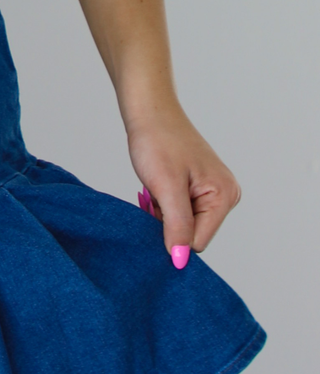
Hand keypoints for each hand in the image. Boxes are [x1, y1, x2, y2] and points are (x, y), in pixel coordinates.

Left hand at [128, 107, 241, 264]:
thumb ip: (177, 225)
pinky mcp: (198, 188)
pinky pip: (179, 212)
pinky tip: (157, 187)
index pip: (197, 242)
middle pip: (191, 235)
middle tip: (155, 196)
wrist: (149, 112)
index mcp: (224, 197)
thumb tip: (181, 260)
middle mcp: (225, 196)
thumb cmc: (158, 142)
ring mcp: (212, 192)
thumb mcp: (166, 188)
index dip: (172, 235)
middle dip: (168, 223)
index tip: (155, 213)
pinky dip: (163, 205)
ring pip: (183, 224)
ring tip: (156, 188)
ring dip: (164, 214)